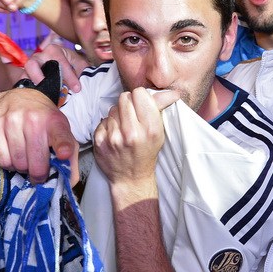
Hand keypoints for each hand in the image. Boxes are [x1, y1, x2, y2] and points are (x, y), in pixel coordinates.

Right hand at [0, 86, 77, 181]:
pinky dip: (6, 163)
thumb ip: (70, 157)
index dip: (63, 146)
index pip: (60, 135)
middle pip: (37, 163)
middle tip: (37, 170)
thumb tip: (71, 181)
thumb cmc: (41, 121)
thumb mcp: (60, 133)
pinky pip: (1, 159)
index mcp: (54, 120)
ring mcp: (10, 119)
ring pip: (17, 163)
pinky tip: (10, 154)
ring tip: (23, 159)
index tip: (64, 154)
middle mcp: (33, 117)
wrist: (16, 97)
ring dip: (20, 168)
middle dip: (38, 173)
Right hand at [26, 33, 85, 93]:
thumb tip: (88, 77)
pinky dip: (28, 91)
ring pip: (24, 74)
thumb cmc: (70, 65)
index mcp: (54, 50)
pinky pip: (23, 83)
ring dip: (32, 85)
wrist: (59, 67)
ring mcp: (29, 67)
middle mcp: (39, 56)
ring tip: (41, 96)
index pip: (59, 61)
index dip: (69, 76)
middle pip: (33, 64)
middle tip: (51, 90)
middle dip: (40, 78)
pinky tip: (36, 100)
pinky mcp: (25, 77)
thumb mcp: (78, 64)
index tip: (77, 89)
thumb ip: (83, 68)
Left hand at [93, 88, 177, 202]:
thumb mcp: (159, 132)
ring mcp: (114, 137)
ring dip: (118, 116)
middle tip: (132, 118)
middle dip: (128, 104)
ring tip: (123, 129)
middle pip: (124, 97)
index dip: (140, 98)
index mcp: (151, 128)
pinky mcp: (100, 141)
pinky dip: (108, 126)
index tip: (141, 107)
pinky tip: (114, 136)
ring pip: (112, 108)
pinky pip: (103, 120)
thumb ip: (160, 108)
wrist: (131, 179)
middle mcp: (132, 132)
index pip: (139, 93)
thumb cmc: (146, 153)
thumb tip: (172, 92)